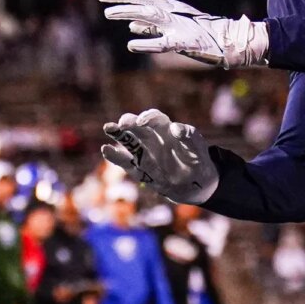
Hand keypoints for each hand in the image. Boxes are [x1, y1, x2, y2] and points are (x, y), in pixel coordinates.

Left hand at [98, 0, 268, 68]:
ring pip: (150, 15)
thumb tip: (130, 25)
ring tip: (108, 14)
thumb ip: (151, 27)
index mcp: (170, 8)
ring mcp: (179, 26)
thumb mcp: (172, 27)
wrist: (228, 43)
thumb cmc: (200, 35)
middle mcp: (173, 13)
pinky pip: (164, 43)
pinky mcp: (185, 43)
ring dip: (129, 13)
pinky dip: (147, 43)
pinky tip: (131, 44)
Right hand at [101, 108, 218, 204]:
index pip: (156, 119)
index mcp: (167, 131)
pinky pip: (126, 162)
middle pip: (138, 127)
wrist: (196, 185)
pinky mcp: (140, 170)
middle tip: (122, 124)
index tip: (142, 122)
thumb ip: (189, 137)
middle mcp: (153, 140)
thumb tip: (175, 128)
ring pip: (129, 142)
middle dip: (129, 122)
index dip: (148, 118)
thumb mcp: (198, 149)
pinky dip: (116, 156)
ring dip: (118, 135)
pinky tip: (106, 150)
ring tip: (108, 128)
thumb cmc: (197, 161)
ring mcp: (145, 154)